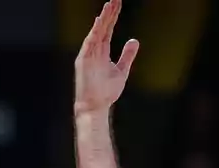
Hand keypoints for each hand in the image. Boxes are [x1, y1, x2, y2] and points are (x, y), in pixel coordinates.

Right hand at [73, 0, 138, 116]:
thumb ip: (127, 55)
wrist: (95, 106)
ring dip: (103, 18)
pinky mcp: (83, 60)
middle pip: (102, 27)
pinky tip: (99, 22)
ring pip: (96, 32)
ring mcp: (88, 54)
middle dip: (109, 13)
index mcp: (102, 51)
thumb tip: (134, 40)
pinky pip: (90, 42)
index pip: (108, 29)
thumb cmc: (106, 92)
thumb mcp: (122, 71)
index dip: (113, 16)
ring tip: (110, 5)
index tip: (117, 3)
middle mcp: (94, 50)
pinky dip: (94, 32)